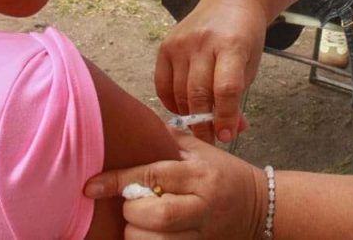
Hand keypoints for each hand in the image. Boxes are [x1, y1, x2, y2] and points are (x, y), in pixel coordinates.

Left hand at [84, 131, 266, 238]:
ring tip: (137, 224)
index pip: (154, 175)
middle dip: (131, 211)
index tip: (92, 185)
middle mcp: (203, 205)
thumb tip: (130, 123)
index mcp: (200, 174)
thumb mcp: (203, 150)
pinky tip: (146, 236)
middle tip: (128, 205)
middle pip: (156, 215)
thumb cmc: (225, 174)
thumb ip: (168, 139)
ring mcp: (203, 234)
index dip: (118, 181)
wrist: (260, 207)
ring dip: (136, 234)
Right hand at [155, 0, 267, 142]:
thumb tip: (227, 131)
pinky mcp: (165, 45)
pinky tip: (183, 108)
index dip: (225, 117)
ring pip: (179, 92)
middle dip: (204, 124)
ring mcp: (181, 43)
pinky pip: (162, 84)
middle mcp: (203, 42)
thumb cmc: (245, 36)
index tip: (226, 136)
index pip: (226, 89)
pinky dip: (170, 102)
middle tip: (209, 141)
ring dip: (189, 115)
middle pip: (198, 93)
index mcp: (232, 45)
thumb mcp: (251, 64)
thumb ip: (238, 95)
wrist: (231, 0)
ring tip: (199, 126)